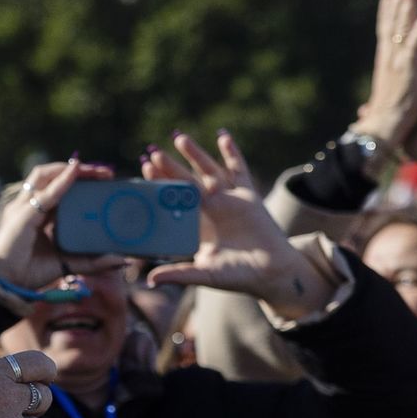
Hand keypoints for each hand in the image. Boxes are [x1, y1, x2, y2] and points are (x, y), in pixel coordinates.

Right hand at [0, 157, 125, 290]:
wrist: (5, 283)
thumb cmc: (29, 273)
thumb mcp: (69, 263)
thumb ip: (93, 261)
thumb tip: (124, 259)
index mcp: (39, 215)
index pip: (60, 189)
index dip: (81, 181)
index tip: (106, 181)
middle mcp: (29, 206)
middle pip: (53, 177)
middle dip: (81, 170)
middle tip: (107, 173)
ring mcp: (24, 207)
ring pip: (45, 175)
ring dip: (71, 169)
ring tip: (95, 170)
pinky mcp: (23, 214)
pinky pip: (46, 194)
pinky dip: (62, 180)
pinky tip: (76, 171)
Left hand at [143, 131, 333, 319]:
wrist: (272, 273)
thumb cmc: (237, 276)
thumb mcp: (205, 274)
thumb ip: (179, 274)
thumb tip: (150, 280)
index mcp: (195, 227)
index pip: (172, 203)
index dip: (159, 189)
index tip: (144, 175)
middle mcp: (210, 211)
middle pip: (186, 184)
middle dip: (170, 170)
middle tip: (153, 154)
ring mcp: (229, 201)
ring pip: (209, 172)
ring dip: (196, 156)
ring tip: (180, 138)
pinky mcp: (248, 197)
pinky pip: (239, 171)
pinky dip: (232, 154)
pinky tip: (223, 137)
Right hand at [353, 0, 416, 152]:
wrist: (379, 134)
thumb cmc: (383, 120)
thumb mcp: (384, 100)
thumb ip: (381, 94)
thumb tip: (366, 105)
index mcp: (384, 62)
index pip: (385, 27)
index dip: (387, 6)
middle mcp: (388, 58)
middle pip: (392, 21)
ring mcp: (396, 64)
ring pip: (402, 27)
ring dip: (406, 5)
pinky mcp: (407, 73)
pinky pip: (415, 48)